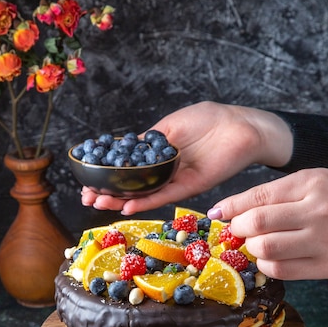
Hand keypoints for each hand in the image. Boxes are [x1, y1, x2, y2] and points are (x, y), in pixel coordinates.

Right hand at [81, 101, 292, 214]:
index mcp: (156, 151)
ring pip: (143, 194)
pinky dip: (145, 202)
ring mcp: (173, 180)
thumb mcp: (170, 126)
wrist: (241, 128)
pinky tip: (128, 207)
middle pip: (130, 185)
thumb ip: (148, 140)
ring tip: (100, 204)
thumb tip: (123, 150)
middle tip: (88, 198)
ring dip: (121, 200)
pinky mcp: (188, 188)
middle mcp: (162, 169)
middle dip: (107, 192)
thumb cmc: (209, 120)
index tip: (87, 180)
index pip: (125, 166)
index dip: (105, 173)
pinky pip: (163, 196)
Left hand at [208, 169, 327, 279]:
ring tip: (257, 243)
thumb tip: (227, 210)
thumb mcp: (311, 184)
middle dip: (239, 228)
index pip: (259, 196)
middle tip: (240, 229)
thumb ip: (274, 194)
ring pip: (265, 249)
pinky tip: (270, 257)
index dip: (232, 206)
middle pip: (258, 223)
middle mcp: (318, 211)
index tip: (218, 212)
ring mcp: (322, 241)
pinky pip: (280, 270)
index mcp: (313, 184)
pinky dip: (266, 265)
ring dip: (252, 248)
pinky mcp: (324, 266)